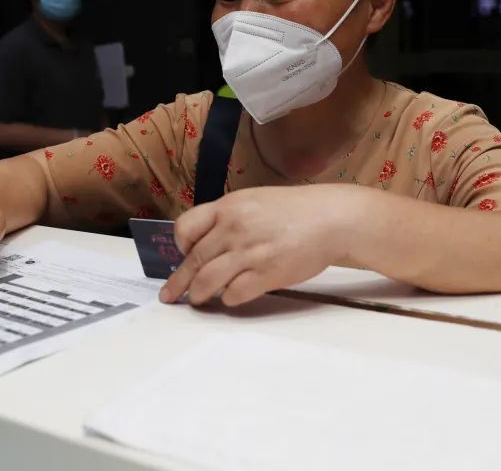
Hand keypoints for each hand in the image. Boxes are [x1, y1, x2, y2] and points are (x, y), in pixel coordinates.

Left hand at [158, 185, 351, 306]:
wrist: (331, 218)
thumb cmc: (295, 210)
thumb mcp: (254, 200)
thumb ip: (229, 218)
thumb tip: (207, 241)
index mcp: (229, 207)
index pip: (186, 227)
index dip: (180, 245)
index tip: (181, 255)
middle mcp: (234, 229)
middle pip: (194, 260)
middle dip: (178, 282)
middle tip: (169, 295)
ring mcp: (250, 252)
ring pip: (208, 280)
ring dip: (198, 294)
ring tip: (196, 300)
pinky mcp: (267, 274)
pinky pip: (235, 293)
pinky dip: (228, 299)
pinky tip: (230, 298)